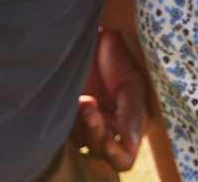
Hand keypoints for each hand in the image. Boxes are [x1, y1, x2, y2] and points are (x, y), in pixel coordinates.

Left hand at [72, 28, 146, 170]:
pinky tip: (74, 100)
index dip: (116, 158)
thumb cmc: (119, 59)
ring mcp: (85, 120)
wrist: (96, 37)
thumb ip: (132, 116)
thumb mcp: (132, 85)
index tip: (108, 143)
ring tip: (86, 100)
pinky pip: (65, 128)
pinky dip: (67, 120)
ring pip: (81, 142)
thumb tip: (130, 146)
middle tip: (92, 110)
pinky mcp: (66, 110)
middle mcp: (107, 128)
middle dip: (96, 135)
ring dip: (82, 127)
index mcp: (128, 127)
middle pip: (99, 152)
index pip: (123, 159)